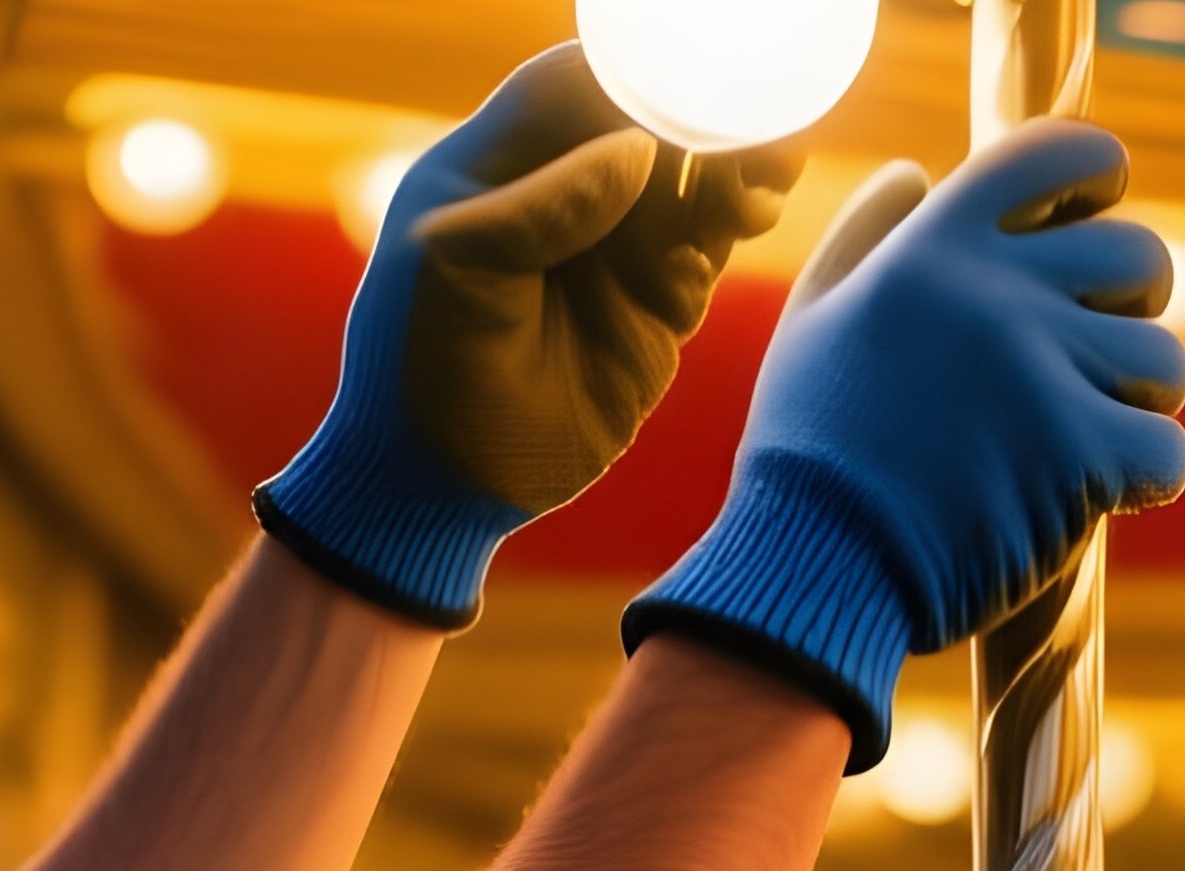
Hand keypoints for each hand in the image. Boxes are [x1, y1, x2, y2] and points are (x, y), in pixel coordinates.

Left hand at [256, 44, 802, 627]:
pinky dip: (732, 224)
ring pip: (689, 182)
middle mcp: (561, 200)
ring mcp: (610, 255)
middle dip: (706, 114)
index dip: (637, 71)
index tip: (692, 71)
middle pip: (650, 124)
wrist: (438, 485)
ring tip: (762, 172)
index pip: (577, 85)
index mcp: (496, 167)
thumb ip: (542, 205)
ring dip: (733, 164)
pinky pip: (704, 247)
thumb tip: (636, 151)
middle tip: (755, 118)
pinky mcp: (650, 311)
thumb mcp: (458, 270)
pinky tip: (746, 219)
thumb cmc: (421, 371)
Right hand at [624, 120, 1184, 770]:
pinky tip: (1087, 498)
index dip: (1095, 180)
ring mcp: (1043, 374)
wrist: (810, 570)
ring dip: (1132, 404)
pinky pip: (1164, 454)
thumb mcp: (808, 326)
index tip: (1091, 221)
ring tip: (1071, 444)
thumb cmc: (804, 459)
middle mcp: (997, 295)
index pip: (1057, 152)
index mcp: (934, 249)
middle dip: (1127, 309)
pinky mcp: (1079, 458)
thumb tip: (911, 177)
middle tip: (1083, 364)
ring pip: (1162, 362)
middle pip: (1137, 258)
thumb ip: (860, 241)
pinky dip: (1138, 482)